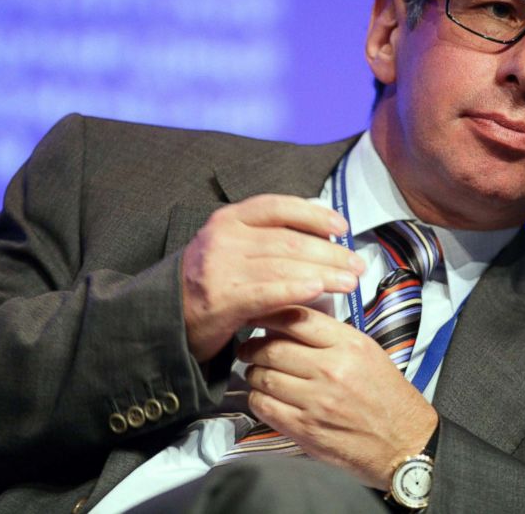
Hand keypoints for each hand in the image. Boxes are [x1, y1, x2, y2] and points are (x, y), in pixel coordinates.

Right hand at [181, 194, 365, 361]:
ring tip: (349, 282)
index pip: (278, 207)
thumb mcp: (233, 247)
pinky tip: (318, 291)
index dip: (314, 215)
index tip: (341, 226)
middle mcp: (224, 238)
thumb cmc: (212, 282)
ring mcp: (221, 268)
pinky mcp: (222, 299)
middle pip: (289, 241)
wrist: (167, 317)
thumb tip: (321, 237)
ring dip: (323, 274)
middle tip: (357, 264)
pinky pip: (267, 293)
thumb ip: (267, 238)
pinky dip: (295, 290)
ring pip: (283, 266)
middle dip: (329, 253)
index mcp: (229, 218)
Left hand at [238, 305, 438, 488]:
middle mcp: (331, 370)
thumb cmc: (388, 396)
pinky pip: (264, 407)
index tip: (259, 316)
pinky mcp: (305, 429)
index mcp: (349, 345)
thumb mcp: (369, 352)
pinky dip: (257, 398)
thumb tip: (292, 323)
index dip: (270, 315)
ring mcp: (316, 402)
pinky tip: (264, 396)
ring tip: (258, 372)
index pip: (297, 319)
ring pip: (263, 377)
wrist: (405, 443)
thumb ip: (332, 336)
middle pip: (273, 348)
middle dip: (254, 347)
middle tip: (250, 348)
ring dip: (254, 373)